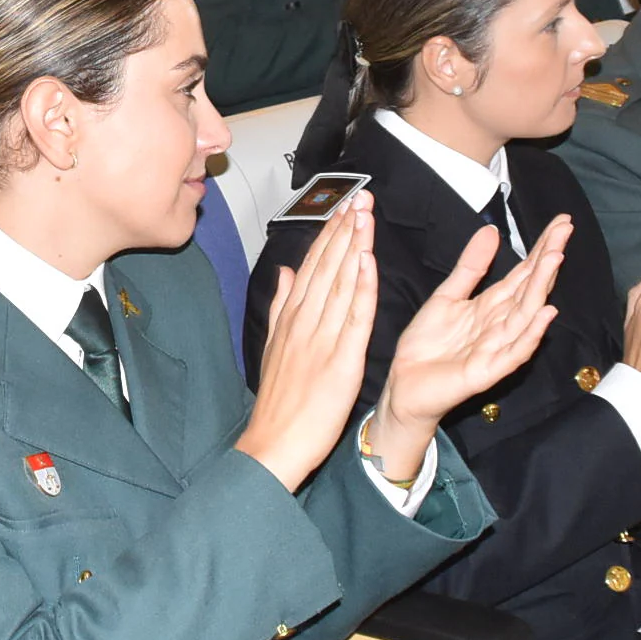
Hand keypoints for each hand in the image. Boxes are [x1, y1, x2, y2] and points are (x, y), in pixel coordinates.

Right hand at [237, 194, 379, 491]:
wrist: (272, 443)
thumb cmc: (277, 403)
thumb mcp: (273, 346)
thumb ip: (279, 305)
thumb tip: (284, 271)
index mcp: (291, 318)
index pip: (313, 265)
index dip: (330, 233)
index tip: (344, 205)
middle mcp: (304, 321)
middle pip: (327, 266)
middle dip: (345, 228)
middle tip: (362, 196)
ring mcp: (321, 338)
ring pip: (340, 283)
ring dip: (354, 245)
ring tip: (366, 214)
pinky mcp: (340, 358)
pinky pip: (354, 316)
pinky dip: (361, 286)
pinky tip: (367, 260)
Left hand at [369, 215, 570, 481]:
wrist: (404, 384)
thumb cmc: (427, 346)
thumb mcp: (447, 295)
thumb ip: (470, 266)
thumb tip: (491, 232)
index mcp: (491, 306)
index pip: (523, 273)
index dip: (541, 248)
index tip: (560, 222)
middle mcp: (500, 324)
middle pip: (530, 288)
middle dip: (548, 260)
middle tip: (565, 231)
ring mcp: (497, 347)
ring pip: (526, 314)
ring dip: (542, 287)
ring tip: (555, 258)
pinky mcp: (486, 371)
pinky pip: (514, 352)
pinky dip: (531, 334)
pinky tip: (545, 314)